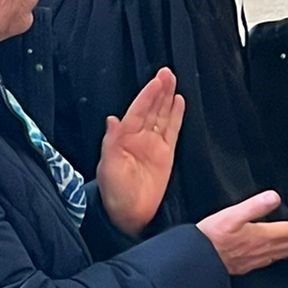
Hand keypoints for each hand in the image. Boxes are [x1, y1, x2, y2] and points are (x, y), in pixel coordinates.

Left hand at [98, 68, 185, 236]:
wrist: (128, 215)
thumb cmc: (113, 192)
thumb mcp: (107, 167)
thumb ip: (111, 142)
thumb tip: (112, 119)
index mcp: (124, 138)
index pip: (138, 110)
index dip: (147, 95)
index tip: (157, 81)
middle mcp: (139, 138)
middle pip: (152, 109)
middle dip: (159, 91)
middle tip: (168, 73)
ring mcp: (153, 145)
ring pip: (162, 116)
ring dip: (168, 99)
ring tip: (174, 81)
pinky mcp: (166, 155)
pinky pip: (172, 131)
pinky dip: (176, 116)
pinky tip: (179, 103)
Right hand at [197, 191, 287, 274]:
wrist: (196, 262)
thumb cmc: (210, 238)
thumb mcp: (232, 215)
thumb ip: (254, 206)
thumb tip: (274, 196)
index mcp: (262, 236)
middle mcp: (263, 250)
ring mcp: (257, 259)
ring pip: (286, 252)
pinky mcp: (248, 264)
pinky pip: (275, 258)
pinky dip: (285, 253)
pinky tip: (282, 253)